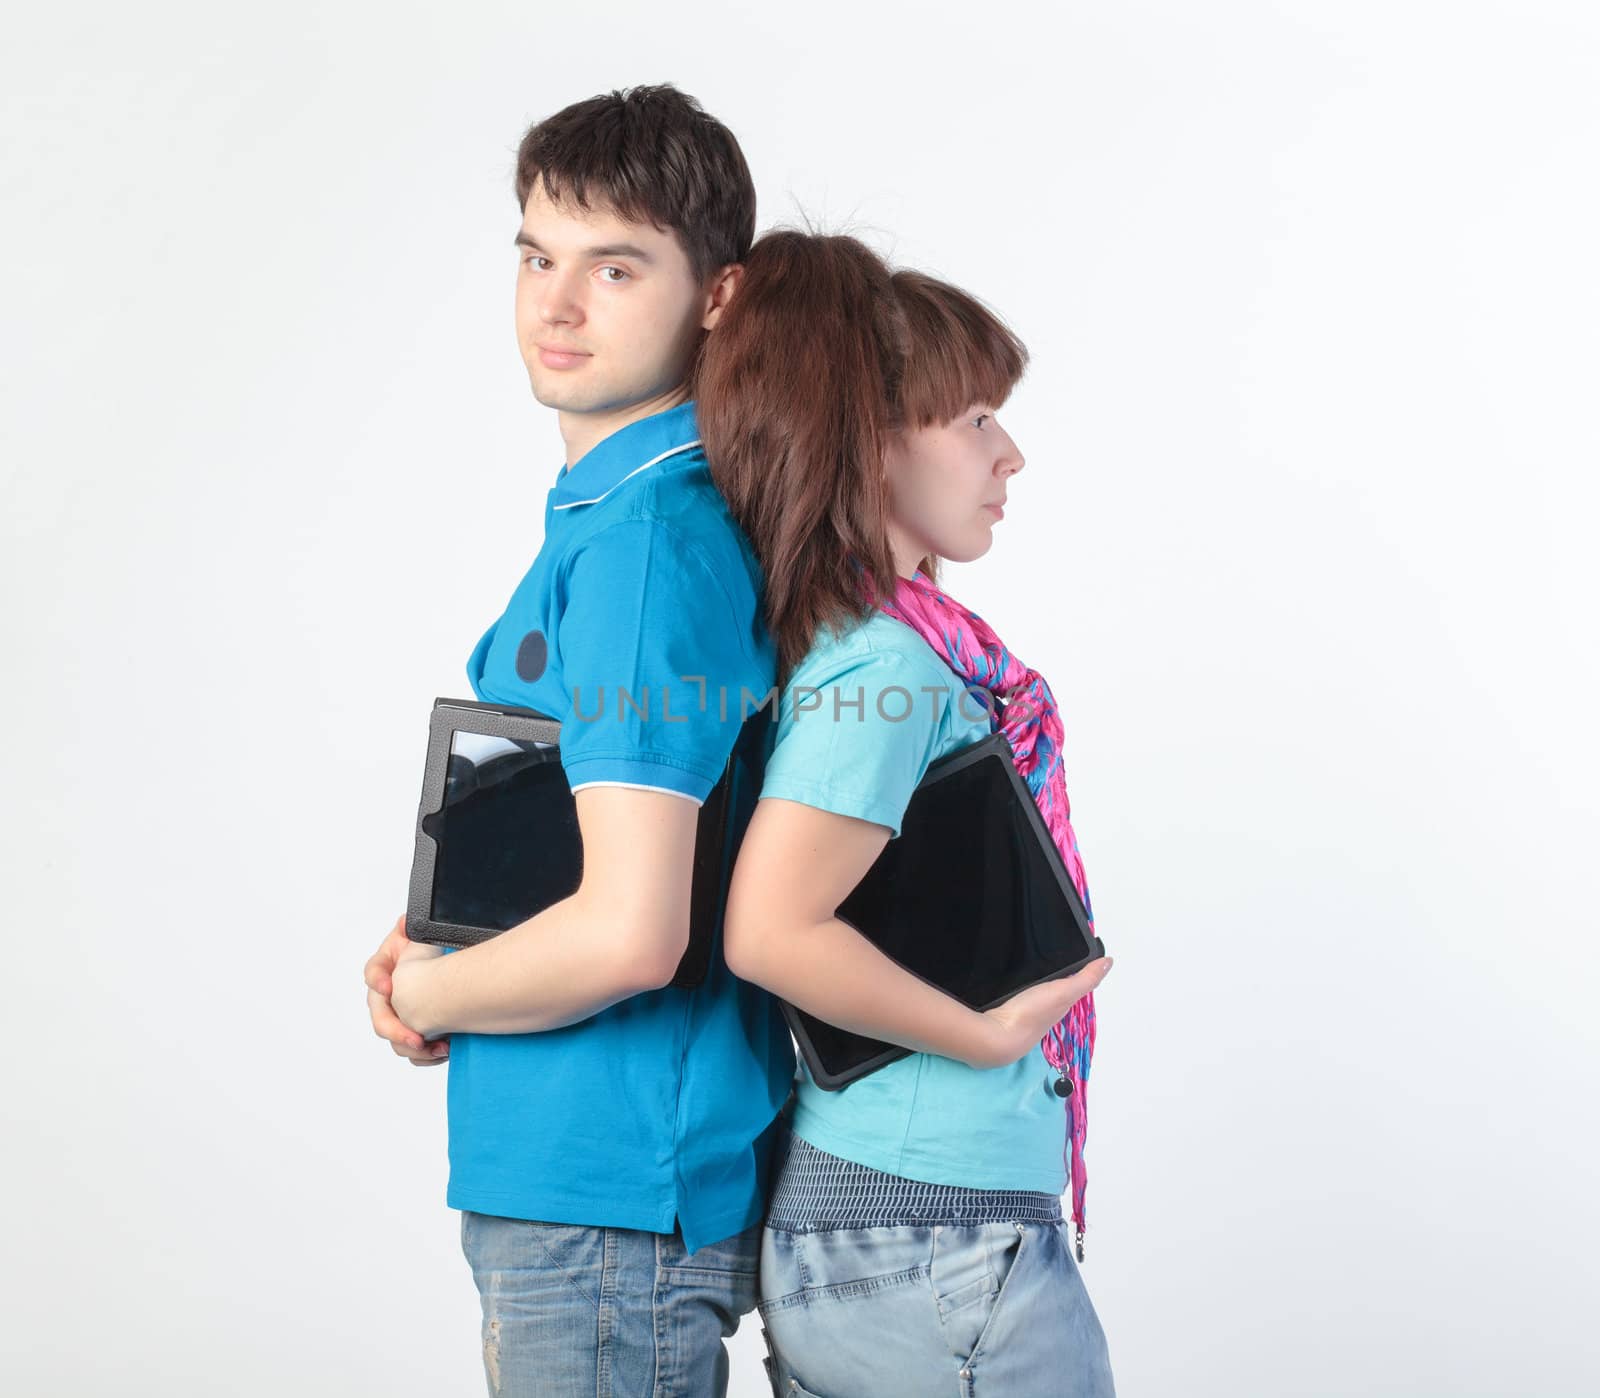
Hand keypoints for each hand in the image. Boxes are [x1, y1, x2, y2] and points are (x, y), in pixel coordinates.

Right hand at [364, 913, 450, 1065]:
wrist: (439, 966)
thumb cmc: (422, 950)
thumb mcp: (416, 935)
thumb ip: (409, 928)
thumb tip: (406, 922)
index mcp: (383, 969)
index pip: (373, 974)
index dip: (378, 980)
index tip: (389, 987)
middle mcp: (385, 996)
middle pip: (380, 1018)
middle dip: (396, 1029)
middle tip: (416, 1037)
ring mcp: (396, 1015)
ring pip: (395, 1038)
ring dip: (413, 1046)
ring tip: (435, 1048)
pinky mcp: (411, 1030)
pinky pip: (410, 1048)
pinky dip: (425, 1054)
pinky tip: (442, 1052)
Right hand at [970, 956, 1112, 1069]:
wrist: (996, 1036)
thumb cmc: (1032, 1014)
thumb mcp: (1064, 992)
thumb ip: (1086, 978)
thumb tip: (1109, 961)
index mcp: (1059, 1005)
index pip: (1069, 987)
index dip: (1072, 972)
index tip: (1071, 951)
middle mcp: (1043, 1010)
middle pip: (1050, 990)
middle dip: (1051, 974)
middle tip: (1047, 951)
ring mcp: (1022, 1012)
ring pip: (1031, 992)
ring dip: (1030, 979)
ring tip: (1026, 960)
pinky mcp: (1002, 1010)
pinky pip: (1012, 993)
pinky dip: (1013, 985)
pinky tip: (1007, 977)